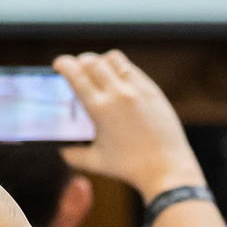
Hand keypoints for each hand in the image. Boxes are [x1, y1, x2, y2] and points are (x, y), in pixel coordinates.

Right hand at [55, 51, 205, 198]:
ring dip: (100, 60)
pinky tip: (117, 79)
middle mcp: (118, 93)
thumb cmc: (130, 167)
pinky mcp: (153, 90)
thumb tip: (62, 149)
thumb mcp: (95, 162)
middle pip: (92, 61)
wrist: (167, 168)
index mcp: (100, 108)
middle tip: (75, 67)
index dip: (64, 64)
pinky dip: (119, 68)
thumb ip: (73, 154)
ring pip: (114, 59)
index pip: (76, 74)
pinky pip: (132, 69)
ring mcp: (138, 89)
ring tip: (97, 70)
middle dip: (79, 60)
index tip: (59, 64)